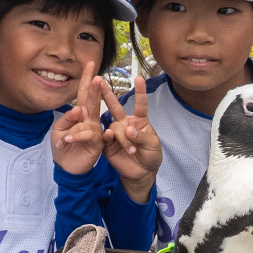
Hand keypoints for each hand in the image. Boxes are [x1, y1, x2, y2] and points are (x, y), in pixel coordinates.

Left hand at [50, 62, 104, 175]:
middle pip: (93, 101)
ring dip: (73, 127)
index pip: (84, 94)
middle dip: (95, 89)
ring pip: (89, 120)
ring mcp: (95, 131)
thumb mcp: (58, 130)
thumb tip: (77, 109)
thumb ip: (66, 119)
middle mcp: (90, 120)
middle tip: (98, 78)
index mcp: (81, 114)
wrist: (67, 167)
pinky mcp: (97, 143)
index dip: (87, 79)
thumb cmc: (62, 147)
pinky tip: (66, 140)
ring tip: (63, 138)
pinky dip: (76, 136)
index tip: (91, 64)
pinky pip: (88, 135)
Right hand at [100, 75, 161, 202]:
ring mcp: (116, 133)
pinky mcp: (108, 144)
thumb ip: (142, 136)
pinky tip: (112, 140)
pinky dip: (109, 138)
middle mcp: (126, 123)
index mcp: (139, 120)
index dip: (140, 92)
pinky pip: (106, 138)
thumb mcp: (152, 145)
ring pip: (114, 127)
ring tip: (131, 149)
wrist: (142, 173)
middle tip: (99, 81)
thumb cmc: (151, 156)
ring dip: (123, 137)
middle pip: (116, 107)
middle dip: (108, 94)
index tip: (139, 78)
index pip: (140, 104)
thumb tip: (129, 130)